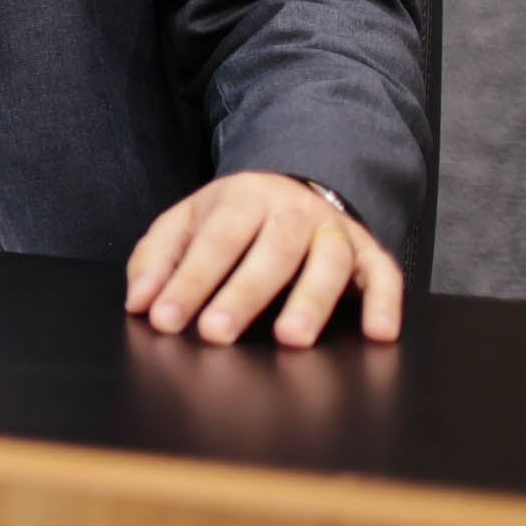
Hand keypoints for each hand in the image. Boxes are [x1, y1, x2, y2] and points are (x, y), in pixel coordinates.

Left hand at [125, 172, 402, 348]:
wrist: (294, 186)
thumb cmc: (232, 218)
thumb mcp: (187, 224)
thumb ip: (157, 259)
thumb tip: (139, 303)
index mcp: (242, 199)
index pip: (214, 241)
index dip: (189, 281)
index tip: (165, 318)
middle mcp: (292, 211)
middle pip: (270, 252)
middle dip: (242, 295)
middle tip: (216, 333)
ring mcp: (334, 230)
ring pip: (328, 262)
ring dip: (311, 301)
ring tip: (290, 339)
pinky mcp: (370, 252)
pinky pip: (385, 274)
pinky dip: (386, 302)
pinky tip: (378, 332)